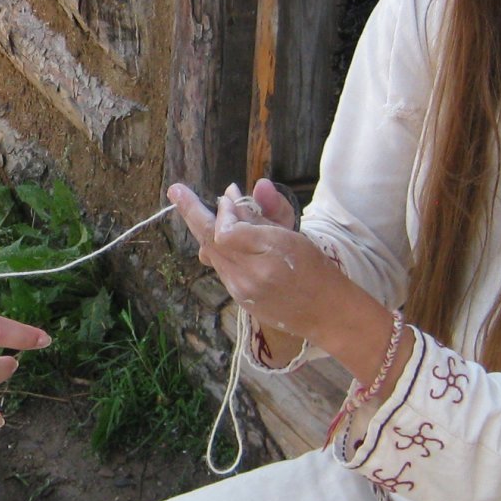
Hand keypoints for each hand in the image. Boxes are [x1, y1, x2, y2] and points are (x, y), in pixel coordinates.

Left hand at [169, 179, 331, 337]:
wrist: (325, 312)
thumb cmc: (315, 268)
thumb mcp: (294, 234)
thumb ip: (271, 210)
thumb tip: (252, 187)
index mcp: (268, 254)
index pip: (226, 230)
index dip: (225, 211)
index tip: (230, 194)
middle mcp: (249, 275)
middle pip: (210, 240)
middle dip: (191, 212)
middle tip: (175, 189)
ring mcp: (240, 290)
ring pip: (211, 254)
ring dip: (204, 230)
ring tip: (196, 208)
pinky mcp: (238, 299)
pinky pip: (220, 267)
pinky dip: (217, 249)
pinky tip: (221, 239)